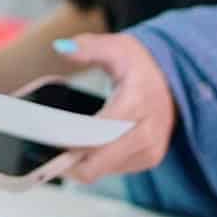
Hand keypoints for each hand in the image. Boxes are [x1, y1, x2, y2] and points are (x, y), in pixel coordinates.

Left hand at [54, 33, 175, 182]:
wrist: (173, 81)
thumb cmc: (140, 65)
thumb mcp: (116, 46)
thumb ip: (88, 47)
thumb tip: (61, 48)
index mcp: (137, 102)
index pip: (98, 132)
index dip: (70, 139)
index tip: (46, 136)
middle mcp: (147, 132)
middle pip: (98, 161)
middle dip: (68, 157)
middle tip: (43, 147)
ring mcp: (150, 150)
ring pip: (102, 169)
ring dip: (79, 162)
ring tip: (59, 144)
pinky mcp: (149, 160)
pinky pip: (113, 170)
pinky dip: (94, 162)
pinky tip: (82, 147)